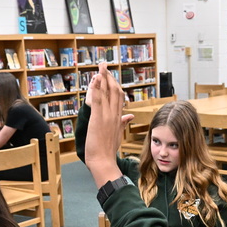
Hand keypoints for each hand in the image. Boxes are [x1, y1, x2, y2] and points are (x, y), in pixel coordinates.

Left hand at [84, 62, 126, 186]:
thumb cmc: (108, 150)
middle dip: (109, 77)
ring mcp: (106, 116)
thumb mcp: (118, 135)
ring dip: (103, 78)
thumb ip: (123, 123)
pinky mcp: (97, 118)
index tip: (110, 76)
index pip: (119, 97)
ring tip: (100, 66)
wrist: (103, 160)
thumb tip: (130, 117)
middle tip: (104, 66)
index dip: (115, 84)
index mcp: (118, 118)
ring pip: (107, 93)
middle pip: (115, 91)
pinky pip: (98, 100)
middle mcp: (114, 115)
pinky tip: (96, 78)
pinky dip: (97, 88)